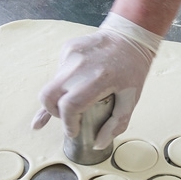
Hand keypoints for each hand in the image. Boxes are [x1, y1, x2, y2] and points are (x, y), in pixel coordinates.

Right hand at [32, 13, 161, 148]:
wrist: (129, 35)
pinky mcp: (67, 49)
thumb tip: (97, 143)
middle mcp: (80, 65)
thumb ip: (116, 124)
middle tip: (67, 118)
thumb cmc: (132, 68)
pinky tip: (79, 80)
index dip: (67, 123)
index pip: (69, 106)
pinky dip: (65, 82)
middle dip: (52, 113)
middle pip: (48, 96)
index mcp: (98, 78)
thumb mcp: (131, 98)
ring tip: (76, 98)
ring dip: (59, 98)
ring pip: (51, 85)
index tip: (73, 131)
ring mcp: (70, 54)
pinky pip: (58, 73)